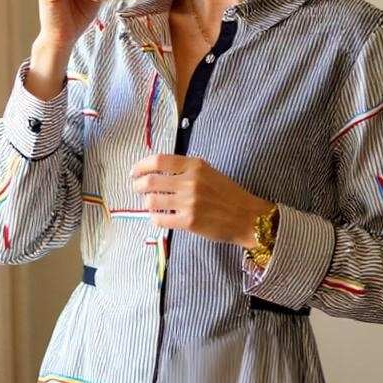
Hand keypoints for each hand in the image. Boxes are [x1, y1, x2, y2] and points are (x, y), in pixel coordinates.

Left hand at [131, 154, 272, 245]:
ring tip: (151, 205)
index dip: (141, 166)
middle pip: (151, 181)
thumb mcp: (209, 173)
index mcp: (195, 165)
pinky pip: (160, 219)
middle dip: (138, 186)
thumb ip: (185, 170)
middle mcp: (190, 181)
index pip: (159, 161)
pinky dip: (155, 219)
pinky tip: (160, 218)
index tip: (134, 172)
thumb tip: (157, 173)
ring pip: (152, 201)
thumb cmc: (228, 195)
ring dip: (147, 203)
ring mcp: (189, 202)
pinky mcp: (189, 221)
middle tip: (137, 189)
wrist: (248, 217)